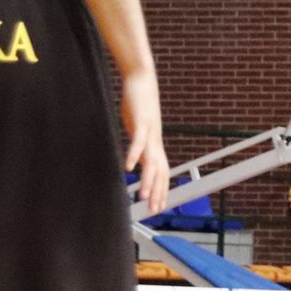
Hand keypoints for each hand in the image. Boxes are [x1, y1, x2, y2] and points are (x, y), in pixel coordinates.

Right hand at [121, 69, 170, 213]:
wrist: (142, 80)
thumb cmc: (139, 104)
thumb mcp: (138, 129)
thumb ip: (139, 145)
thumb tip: (136, 160)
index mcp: (154, 144)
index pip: (162, 172)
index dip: (161, 190)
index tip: (158, 206)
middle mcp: (155, 141)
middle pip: (160, 171)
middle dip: (158, 192)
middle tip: (154, 210)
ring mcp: (150, 132)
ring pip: (151, 161)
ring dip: (148, 180)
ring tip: (144, 196)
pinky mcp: (141, 121)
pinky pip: (138, 142)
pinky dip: (133, 155)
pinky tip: (128, 168)